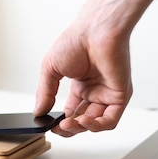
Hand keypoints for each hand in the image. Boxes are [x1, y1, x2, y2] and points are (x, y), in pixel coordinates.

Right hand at [34, 3, 132, 135]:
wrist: (95, 30)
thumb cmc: (76, 41)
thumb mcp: (50, 69)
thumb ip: (44, 92)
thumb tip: (38, 111)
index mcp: (81, 84)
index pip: (72, 111)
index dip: (61, 121)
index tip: (50, 124)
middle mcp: (95, 90)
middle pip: (83, 120)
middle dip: (69, 127)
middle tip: (57, 127)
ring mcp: (108, 94)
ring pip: (96, 123)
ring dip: (80, 128)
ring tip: (67, 124)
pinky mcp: (120, 95)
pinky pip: (110, 120)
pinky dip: (96, 126)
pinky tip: (83, 122)